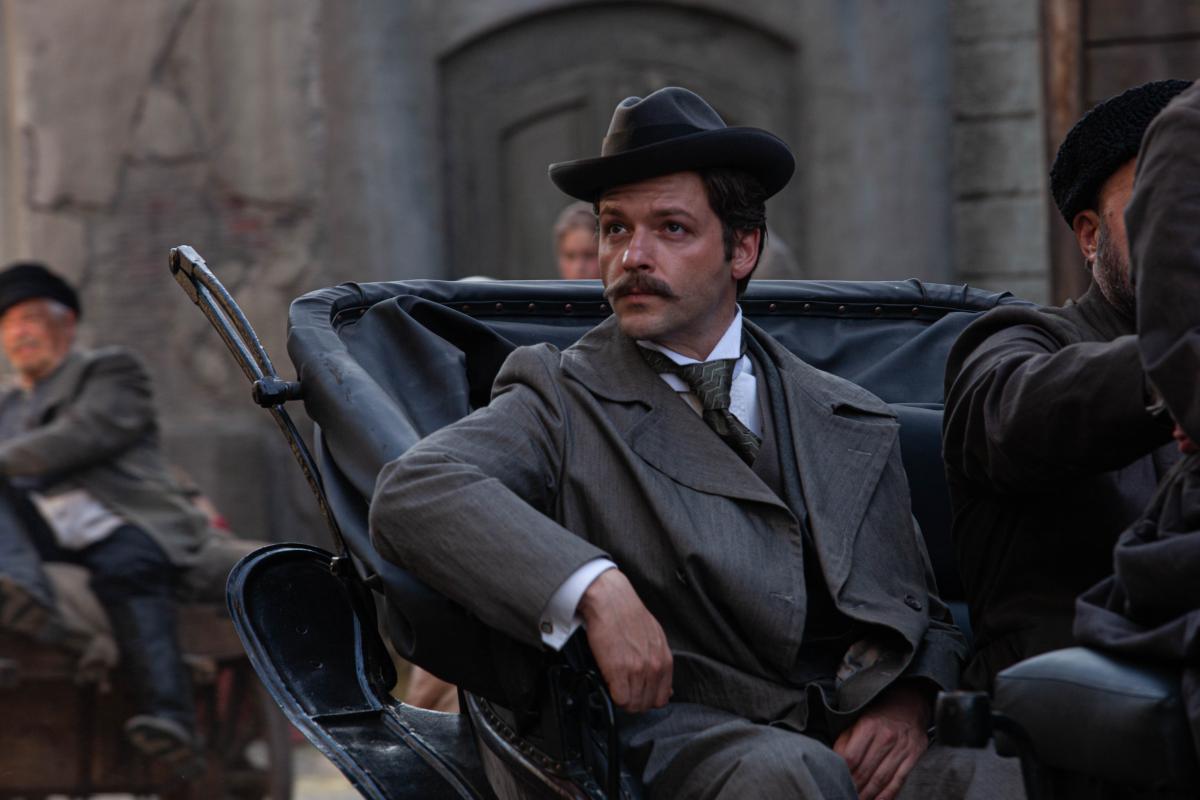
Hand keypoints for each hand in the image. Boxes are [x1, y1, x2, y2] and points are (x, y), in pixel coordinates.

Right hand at [578, 569, 672, 711]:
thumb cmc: (629, 615)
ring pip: (633, 704)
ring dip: (622, 699)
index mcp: (665, 661)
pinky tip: (609, 684)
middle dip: (634, 702)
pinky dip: (613, 696)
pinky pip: (619, 698)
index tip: (637, 693)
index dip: (647, 699)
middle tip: (623, 691)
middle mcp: (654, 668)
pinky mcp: (618, 670)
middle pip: (646, 704)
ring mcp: (637, 670)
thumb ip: (661, 663)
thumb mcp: (655, 637)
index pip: (662, 698)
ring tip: (615, 686)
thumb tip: (666, 689)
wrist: (610, 600)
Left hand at [833, 681, 931, 799]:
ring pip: (881, 779)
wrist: (910, 703)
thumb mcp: (858, 718)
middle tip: (845, 795)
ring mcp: (901, 748)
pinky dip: (887, 796)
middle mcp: (886, 737)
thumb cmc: (879, 713)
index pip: (851, 757)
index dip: (842, 773)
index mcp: (868, 726)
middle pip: (865, 771)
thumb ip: (845, 739)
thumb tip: (833, 759)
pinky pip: (898, 781)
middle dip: (853, 787)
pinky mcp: (913, 756)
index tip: (836, 781)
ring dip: (868, 795)